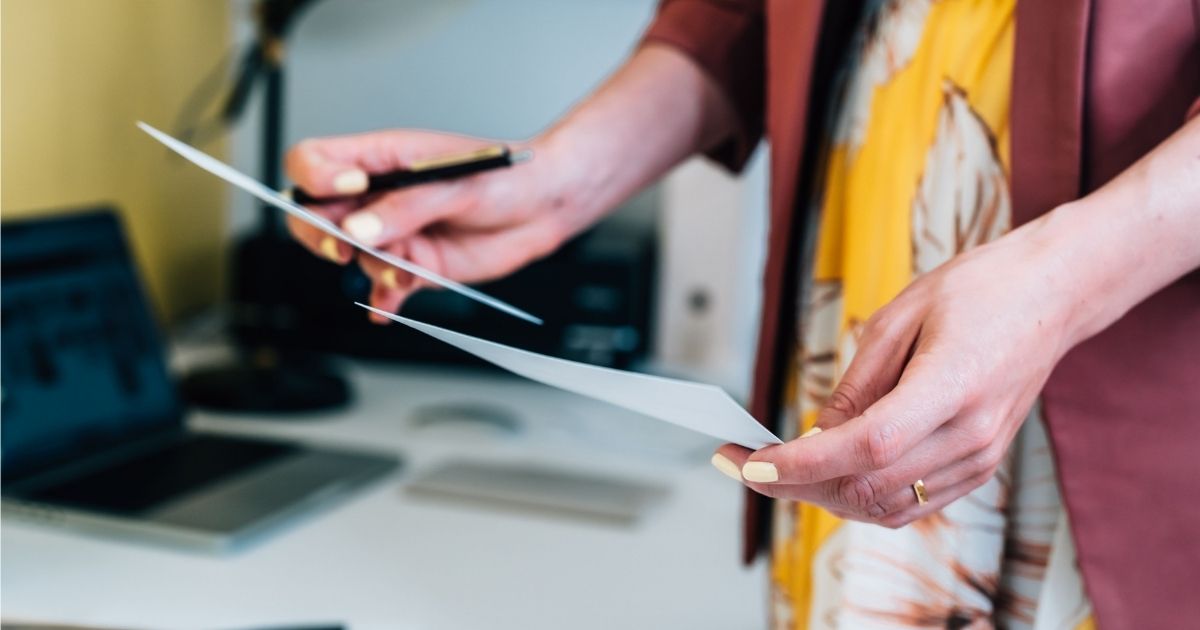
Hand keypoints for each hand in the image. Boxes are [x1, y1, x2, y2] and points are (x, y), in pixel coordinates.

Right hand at [283, 47, 739, 323]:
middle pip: (314, 215)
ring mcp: (394, 233)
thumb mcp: (456, 185)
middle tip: (348, 250)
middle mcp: (379, 197)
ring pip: (350, 257)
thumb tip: (358, 229)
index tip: (345, 194)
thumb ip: (406, 207)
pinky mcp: (414, 265)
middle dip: (322, 236)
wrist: (545, 207)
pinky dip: (380, 300)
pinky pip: (380, 288)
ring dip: (370, 269)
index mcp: (381, 159)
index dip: (315, 180)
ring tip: (406, 271)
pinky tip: (387, 306)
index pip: (313, 162)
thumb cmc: (506, 176)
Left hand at [714, 216, 1083, 527]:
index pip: (866, 446)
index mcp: (952, 386)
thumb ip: (855, 386)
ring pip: (883, 507)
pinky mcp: (981, 468)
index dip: (803, 462)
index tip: (751, 461)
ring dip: (821, 495)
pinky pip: (909, 506)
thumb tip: (814, 438)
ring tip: (777, 468)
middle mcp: (971, 435)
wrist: (1051, 296)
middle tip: (742, 462)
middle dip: (793, 483)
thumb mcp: (898, 318)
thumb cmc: (976, 291)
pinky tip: (827, 475)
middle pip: (867, 486)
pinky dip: (860, 499)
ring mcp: (980, 458)